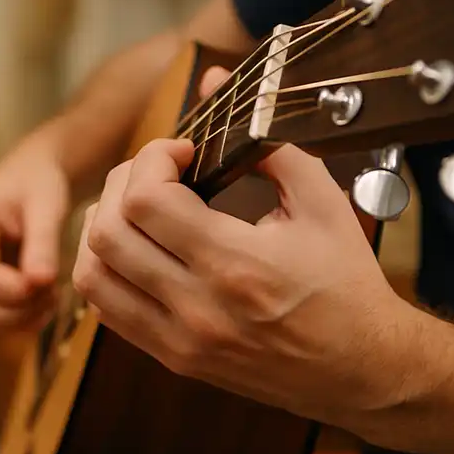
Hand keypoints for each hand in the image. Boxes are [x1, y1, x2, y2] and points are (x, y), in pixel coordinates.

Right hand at [0, 138, 69, 335]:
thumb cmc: (40, 184)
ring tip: (47, 299)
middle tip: (52, 295)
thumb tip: (39, 283)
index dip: (15, 292)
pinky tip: (36, 306)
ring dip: (12, 323)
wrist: (31, 178)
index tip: (51, 285)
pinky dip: (8, 324)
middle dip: (15, 313)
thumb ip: (43, 243)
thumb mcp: (48, 204)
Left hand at [72, 68, 420, 424]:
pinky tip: (136, 249)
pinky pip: (105, 310)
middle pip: (106, 233)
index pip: (145, 200)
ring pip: (91, 275)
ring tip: (136, 209)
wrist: (362, 369)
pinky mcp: (172, 357)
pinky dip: (105, 271)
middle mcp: (197, 307)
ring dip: (101, 228)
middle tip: (154, 174)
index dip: (152, 159)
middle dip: (120, 183)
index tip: (182, 151)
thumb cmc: (346, 284)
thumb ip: (268, 143)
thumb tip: (216, 83)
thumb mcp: (323, 203)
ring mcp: (179, 338)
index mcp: (236, 264)